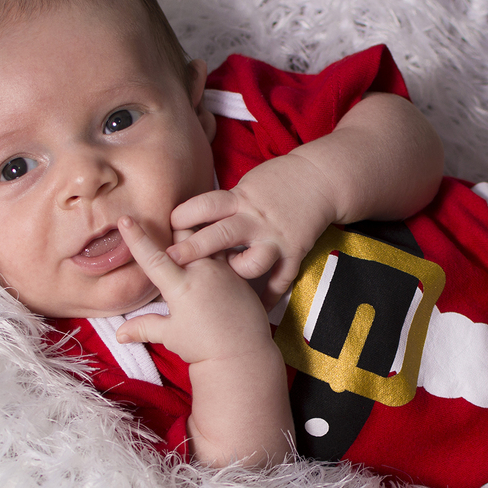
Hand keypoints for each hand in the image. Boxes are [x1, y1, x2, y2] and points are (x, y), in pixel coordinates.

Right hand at [114, 217, 272, 364]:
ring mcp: (224, 270)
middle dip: (173, 226)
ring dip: (197, 234)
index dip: (136, 238)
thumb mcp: (171, 336)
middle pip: (184, 236)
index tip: (125, 219)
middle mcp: (203, 271)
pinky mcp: (240, 274)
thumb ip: (145, 327)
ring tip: (190, 232)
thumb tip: (119, 334)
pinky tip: (215, 249)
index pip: (153, 257)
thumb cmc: (204, 347)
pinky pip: (226, 253)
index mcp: (181, 285)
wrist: (243, 355)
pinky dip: (216, 250)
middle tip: (166, 223)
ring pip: (208, 239)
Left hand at [167, 155, 336, 306]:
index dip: (184, 216)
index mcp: (240, 199)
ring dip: (237, 272)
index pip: (206, 205)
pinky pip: (280, 280)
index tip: (167, 228)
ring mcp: (276, 239)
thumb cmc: (279, 179)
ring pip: (252, 262)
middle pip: (221, 234)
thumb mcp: (248, 184)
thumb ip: (226, 203)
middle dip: (195, 248)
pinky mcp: (294, 252)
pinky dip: (269, 297)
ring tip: (227, 279)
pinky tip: (257, 309)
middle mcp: (255, 220)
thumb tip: (194, 217)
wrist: (320, 178)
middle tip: (172, 260)